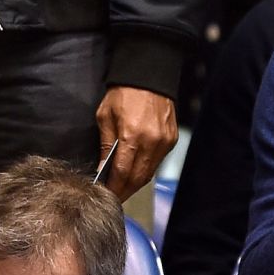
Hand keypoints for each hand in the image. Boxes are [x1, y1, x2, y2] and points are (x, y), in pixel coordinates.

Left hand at [95, 86, 177, 202]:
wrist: (148, 77)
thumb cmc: (123, 93)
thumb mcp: (105, 116)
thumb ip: (105, 144)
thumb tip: (102, 168)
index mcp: (132, 136)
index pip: (122, 172)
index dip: (114, 187)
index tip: (106, 195)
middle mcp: (151, 142)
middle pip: (138, 178)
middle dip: (125, 190)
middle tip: (114, 197)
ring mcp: (164, 142)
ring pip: (149, 173)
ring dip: (135, 183)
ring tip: (123, 187)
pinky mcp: (171, 140)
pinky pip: (157, 162)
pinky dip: (146, 169)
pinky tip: (136, 171)